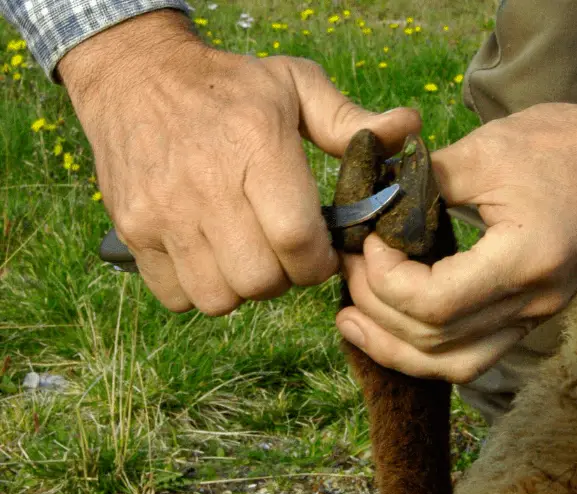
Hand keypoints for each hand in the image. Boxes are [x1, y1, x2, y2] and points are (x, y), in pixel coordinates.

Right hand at [57, 9, 419, 314]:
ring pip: (219, 298)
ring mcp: (162, 214)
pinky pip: (176, 298)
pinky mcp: (133, 232)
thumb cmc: (229, 86)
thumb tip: (408, 130)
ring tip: (247, 253)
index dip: (319, 261)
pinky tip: (210, 255)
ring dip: (243, 288)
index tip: (322, 251)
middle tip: (285, 252)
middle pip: (261, 281)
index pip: (297, 240)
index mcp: (257, 147)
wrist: (134, 76)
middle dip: (285, 278)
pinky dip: (199, 289)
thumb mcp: (294, 85)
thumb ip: (350, 120)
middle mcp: (205, 185)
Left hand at [336, 103, 576, 382]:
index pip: (436, 304)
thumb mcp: (489, 151)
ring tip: (353, 317)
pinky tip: (395, 327)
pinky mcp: (533, 313)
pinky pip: (473, 355)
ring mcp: (537, 315)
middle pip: (437, 343)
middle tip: (346, 269)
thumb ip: (424, 183)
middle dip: (378, 311)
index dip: (385, 280)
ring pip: (455, 365)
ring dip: (397, 347)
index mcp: (526, 260)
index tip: (367, 241)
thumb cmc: (568, 144)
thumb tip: (372, 205)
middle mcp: (534, 302)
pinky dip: (428, 349)